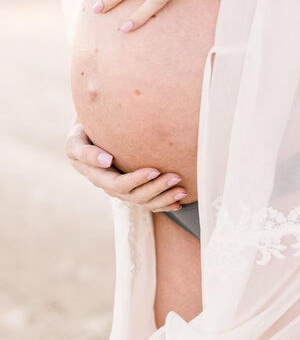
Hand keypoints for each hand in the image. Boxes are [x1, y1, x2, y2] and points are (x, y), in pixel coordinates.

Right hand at [65, 123, 186, 211]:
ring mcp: (122, 191)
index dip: (138, 180)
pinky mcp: (133, 190)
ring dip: (165, 198)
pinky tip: (179, 203)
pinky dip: (164, 205)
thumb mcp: (75, 140)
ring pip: (145, 202)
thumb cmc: (82, 134)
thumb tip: (107, 161)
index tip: (155, 169)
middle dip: (157, 188)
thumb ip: (86, 152)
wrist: (88, 137)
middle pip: (136, 195)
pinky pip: (149, 203)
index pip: (119, 184)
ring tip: (183, 190)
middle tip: (176, 177)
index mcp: (97, 177)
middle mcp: (110, 187)